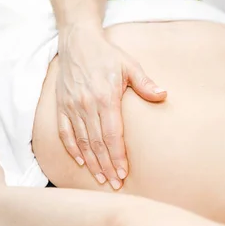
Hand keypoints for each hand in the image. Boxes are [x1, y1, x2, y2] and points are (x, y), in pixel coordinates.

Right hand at [56, 25, 166, 189]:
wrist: (77, 41)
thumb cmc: (107, 54)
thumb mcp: (129, 65)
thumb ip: (145, 83)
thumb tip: (163, 95)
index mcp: (105, 97)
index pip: (112, 135)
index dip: (118, 156)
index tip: (124, 173)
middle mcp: (86, 105)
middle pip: (97, 143)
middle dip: (107, 166)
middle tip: (115, 184)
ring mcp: (71, 106)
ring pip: (81, 142)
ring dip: (91, 162)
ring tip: (101, 178)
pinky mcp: (61, 106)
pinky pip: (65, 132)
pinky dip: (72, 149)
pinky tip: (80, 162)